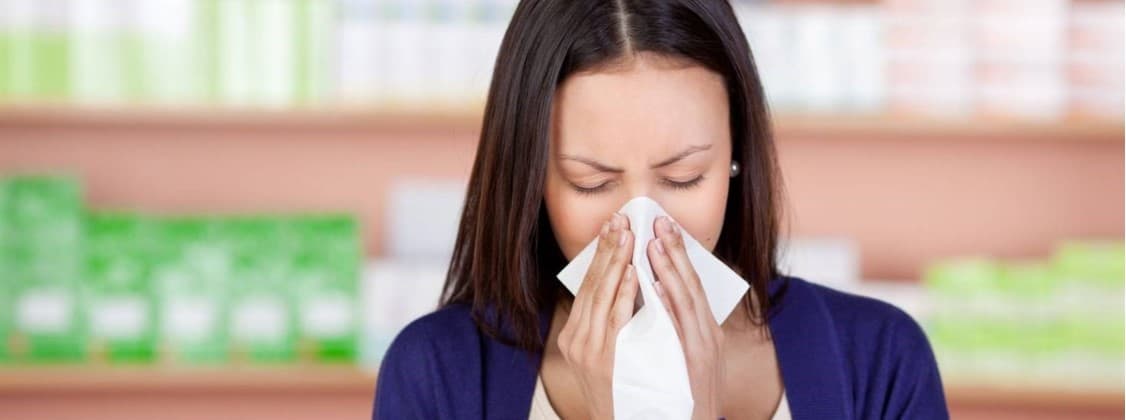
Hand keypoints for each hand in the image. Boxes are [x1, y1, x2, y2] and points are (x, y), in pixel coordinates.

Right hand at [556, 212, 638, 418]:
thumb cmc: (625, 396)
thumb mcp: (609, 358)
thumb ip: (611, 326)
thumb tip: (627, 287)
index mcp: (577, 336)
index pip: (589, 285)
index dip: (601, 254)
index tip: (613, 226)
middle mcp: (576, 340)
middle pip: (592, 284)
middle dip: (607, 249)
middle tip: (621, 219)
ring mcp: (587, 351)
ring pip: (602, 296)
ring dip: (616, 262)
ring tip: (627, 234)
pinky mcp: (601, 361)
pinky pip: (615, 318)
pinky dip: (623, 293)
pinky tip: (633, 272)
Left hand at [647, 216, 724, 419]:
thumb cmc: (687, 395)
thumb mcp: (691, 356)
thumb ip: (681, 325)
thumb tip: (657, 290)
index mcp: (707, 332)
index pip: (693, 285)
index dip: (680, 255)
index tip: (665, 228)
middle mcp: (708, 337)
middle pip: (691, 286)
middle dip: (676, 253)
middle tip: (659, 223)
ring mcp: (702, 350)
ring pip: (685, 302)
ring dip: (670, 271)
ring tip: (655, 243)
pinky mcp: (695, 364)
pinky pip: (678, 329)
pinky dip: (669, 304)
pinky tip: (658, 285)